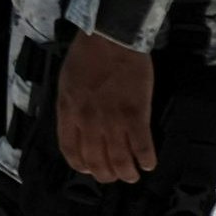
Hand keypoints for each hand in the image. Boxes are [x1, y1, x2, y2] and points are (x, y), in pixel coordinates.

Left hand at [55, 29, 155, 183]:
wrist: (111, 39)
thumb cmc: (87, 55)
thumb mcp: (67, 83)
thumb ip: (71, 108)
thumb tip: (78, 126)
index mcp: (69, 113)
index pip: (71, 151)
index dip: (81, 165)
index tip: (89, 169)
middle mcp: (88, 123)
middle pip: (96, 160)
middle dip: (106, 174)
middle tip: (115, 176)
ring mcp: (112, 121)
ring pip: (119, 159)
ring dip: (127, 172)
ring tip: (133, 176)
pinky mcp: (136, 115)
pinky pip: (142, 146)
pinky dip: (146, 159)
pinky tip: (149, 163)